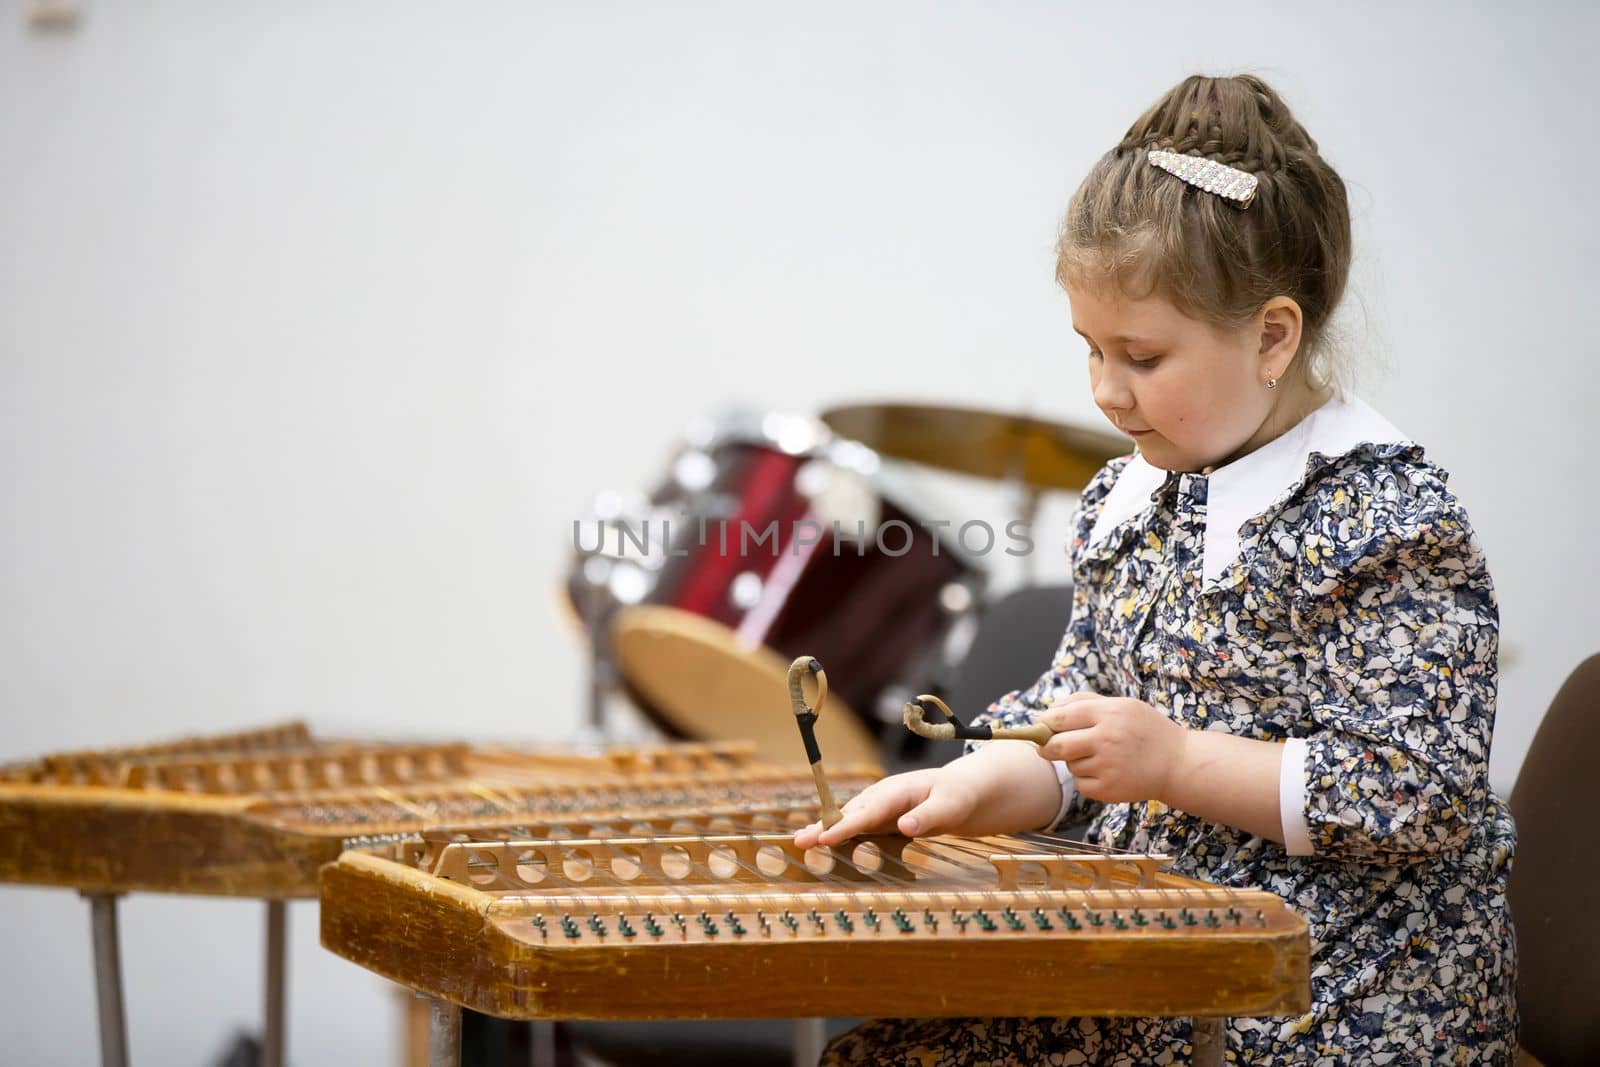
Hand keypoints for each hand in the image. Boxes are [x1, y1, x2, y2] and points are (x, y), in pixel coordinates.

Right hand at [792, 766, 975, 848]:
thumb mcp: (949, 807)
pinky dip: (838, 836)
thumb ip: (927, 817)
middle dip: (823, 827)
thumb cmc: (958, 797)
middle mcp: (882, 798)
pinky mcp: (881, 820)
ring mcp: (879, 808)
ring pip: (848, 820)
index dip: (844, 827)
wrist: (964, 791)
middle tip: (800, 842)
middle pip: (849, 815)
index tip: (825, 838)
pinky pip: (857, 829)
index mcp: (895, 792)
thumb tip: (904, 828)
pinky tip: (823, 846)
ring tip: (801, 844)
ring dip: (825, 831)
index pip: (866, 813)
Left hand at [1037, 691, 1187, 803]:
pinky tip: (1105, 772)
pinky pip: (1080, 784)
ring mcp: (1108, 766)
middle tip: (1047, 747)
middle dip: (1046, 747)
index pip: (1060, 717)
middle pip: (1057, 745)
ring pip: (1069, 765)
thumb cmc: (1145, 730)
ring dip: (1074, 762)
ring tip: (1098, 757)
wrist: (1177, 763)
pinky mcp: (1109, 789)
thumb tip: (1048, 711)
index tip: (1043, 725)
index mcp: (1108, 714)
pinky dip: (1085, 779)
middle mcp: (1107, 739)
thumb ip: (1084, 702)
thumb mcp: (1122, 705)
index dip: (1046, 722)